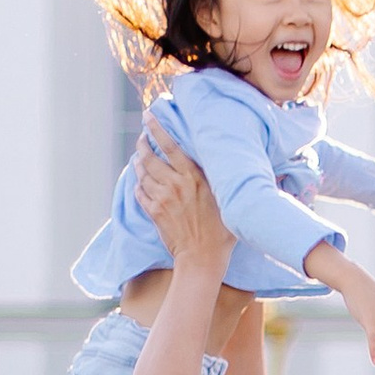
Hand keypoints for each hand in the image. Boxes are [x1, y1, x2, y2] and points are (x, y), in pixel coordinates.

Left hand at [134, 121, 233, 271]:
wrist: (202, 258)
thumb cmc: (221, 232)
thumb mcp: (226, 200)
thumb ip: (219, 180)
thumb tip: (235, 165)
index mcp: (194, 177)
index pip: (170, 145)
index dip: (156, 128)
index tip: (147, 116)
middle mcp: (175, 184)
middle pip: (149, 156)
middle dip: (142, 143)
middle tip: (142, 137)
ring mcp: (161, 198)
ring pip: (142, 172)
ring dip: (139, 162)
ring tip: (140, 157)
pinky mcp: (153, 212)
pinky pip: (139, 191)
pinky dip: (138, 183)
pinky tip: (141, 181)